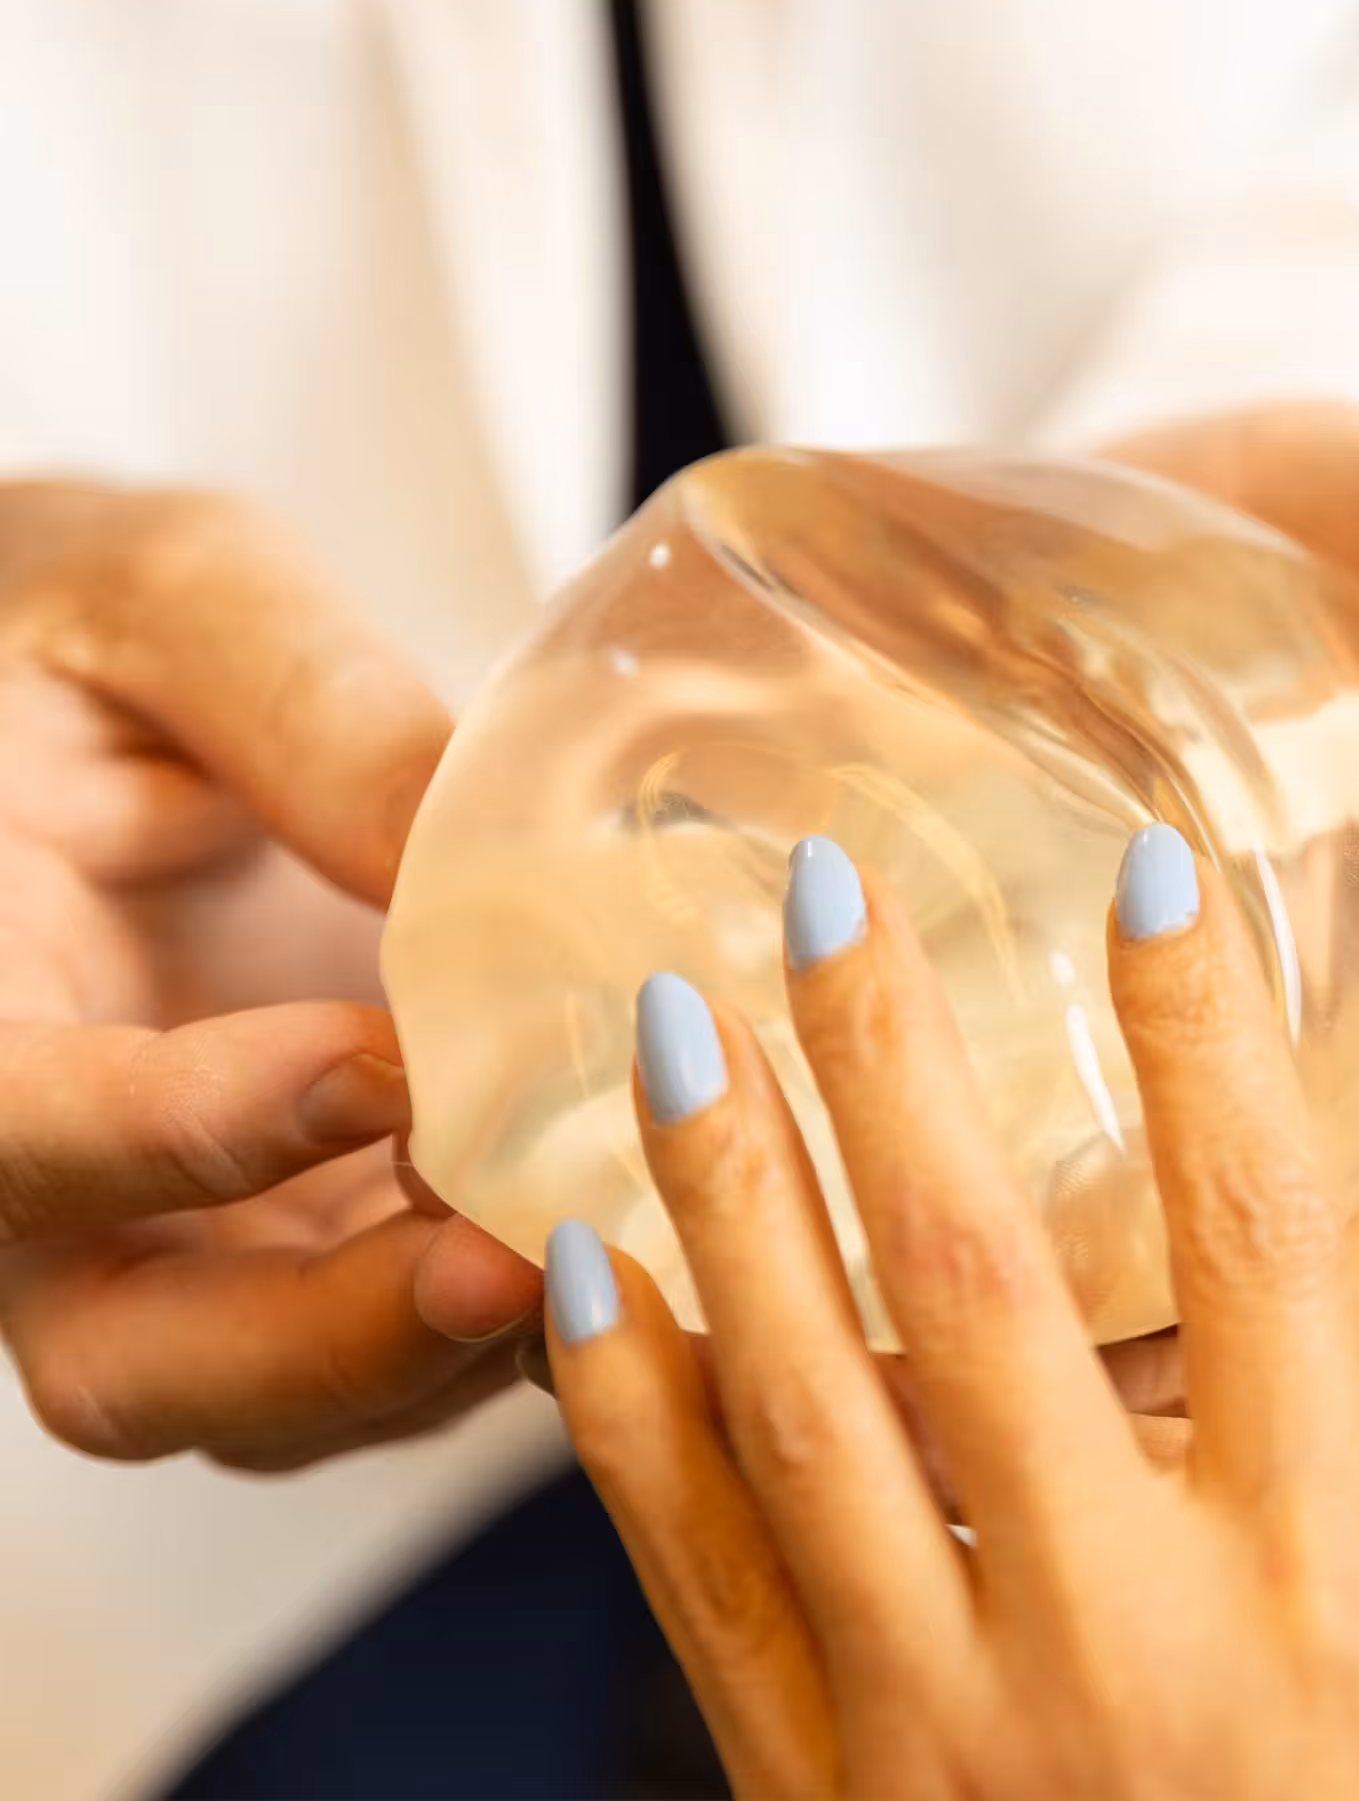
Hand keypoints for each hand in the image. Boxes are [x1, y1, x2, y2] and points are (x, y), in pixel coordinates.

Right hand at [0, 482, 539, 1468]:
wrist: (120, 722)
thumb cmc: (98, 637)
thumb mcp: (175, 599)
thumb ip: (305, 707)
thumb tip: (492, 864)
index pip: (17, 1129)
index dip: (180, 1131)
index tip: (372, 1067)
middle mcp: (56, 1181)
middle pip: (137, 1360)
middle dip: (330, 1342)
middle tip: (508, 1266)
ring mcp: (192, 1238)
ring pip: (292, 1399)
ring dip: (456, 1351)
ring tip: (620, 1248)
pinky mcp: (314, 1244)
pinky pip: (407, 1344)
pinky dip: (527, 1321)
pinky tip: (653, 1231)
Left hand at [542, 836, 1358, 1798]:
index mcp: (1316, 1599)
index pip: (1258, 1245)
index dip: (1205, 1041)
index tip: (1149, 876)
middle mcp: (1118, 1633)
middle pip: (985, 1279)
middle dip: (893, 1057)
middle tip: (823, 890)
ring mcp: (943, 1719)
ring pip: (807, 1396)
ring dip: (727, 1188)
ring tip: (667, 1019)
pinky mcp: (815, 1797)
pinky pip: (693, 1573)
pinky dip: (626, 1407)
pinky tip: (581, 1269)